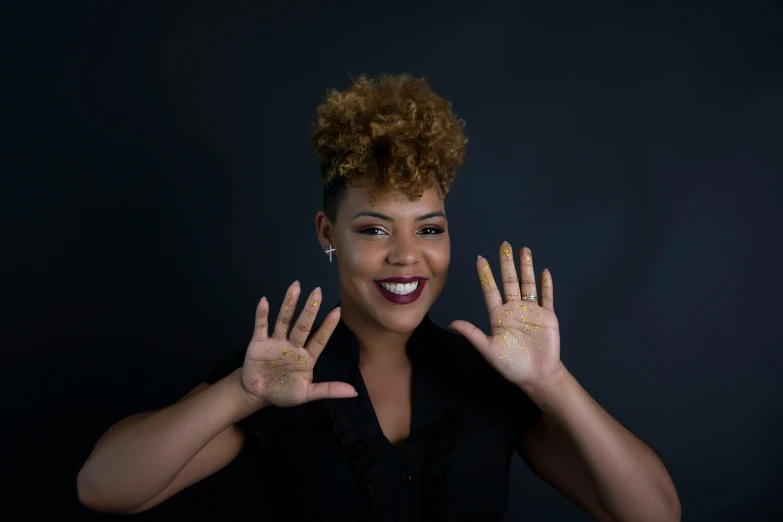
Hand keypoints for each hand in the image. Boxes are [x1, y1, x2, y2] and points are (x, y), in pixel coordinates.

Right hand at [242, 281, 356, 407]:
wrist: (257, 395)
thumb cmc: (284, 392)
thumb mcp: (307, 394)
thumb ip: (328, 390)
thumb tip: (354, 392)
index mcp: (306, 357)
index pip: (319, 339)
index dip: (327, 326)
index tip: (338, 311)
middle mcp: (293, 345)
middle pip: (302, 325)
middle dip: (310, 309)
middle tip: (317, 291)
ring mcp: (276, 342)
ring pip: (284, 320)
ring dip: (289, 304)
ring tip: (296, 286)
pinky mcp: (258, 343)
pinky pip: (261, 326)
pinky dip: (262, 315)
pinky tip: (264, 302)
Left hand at [450, 242, 561, 389]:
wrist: (537, 376)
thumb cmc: (511, 365)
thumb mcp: (489, 350)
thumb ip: (473, 334)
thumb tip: (452, 323)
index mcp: (498, 316)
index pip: (490, 290)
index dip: (486, 274)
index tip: (480, 258)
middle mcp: (514, 309)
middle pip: (509, 281)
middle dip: (506, 263)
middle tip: (504, 245)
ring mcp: (531, 311)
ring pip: (527, 284)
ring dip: (526, 267)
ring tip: (524, 250)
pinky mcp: (547, 316)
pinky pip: (547, 297)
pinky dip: (546, 284)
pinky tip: (544, 272)